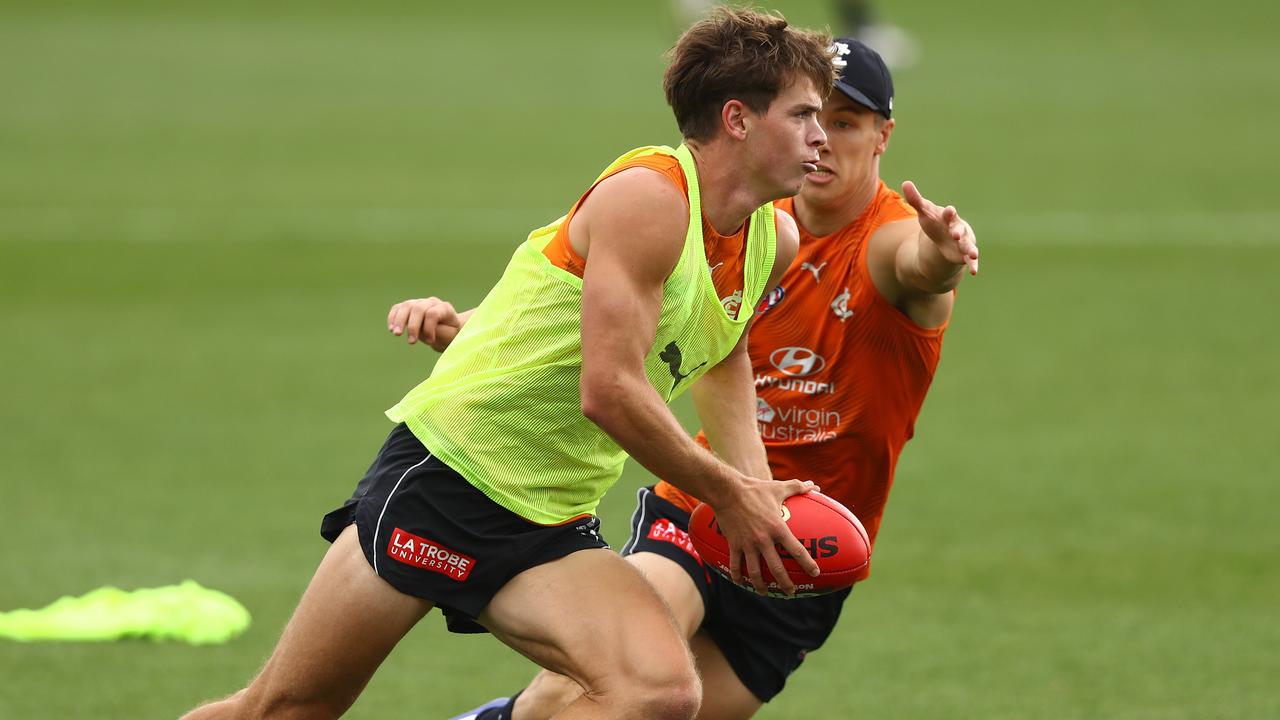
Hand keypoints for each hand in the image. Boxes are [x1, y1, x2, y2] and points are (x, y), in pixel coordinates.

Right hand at [387, 297, 460, 351]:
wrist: (447, 330)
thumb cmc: (449, 334)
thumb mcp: (450, 335)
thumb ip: (439, 331)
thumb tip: (421, 330)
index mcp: (444, 308)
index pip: (433, 313)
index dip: (429, 328)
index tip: (431, 342)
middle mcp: (431, 303)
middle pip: (418, 309)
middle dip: (413, 326)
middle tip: (411, 342)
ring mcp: (419, 303)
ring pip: (406, 306)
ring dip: (399, 321)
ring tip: (397, 334)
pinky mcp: (409, 307)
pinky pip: (398, 308)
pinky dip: (393, 317)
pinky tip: (391, 329)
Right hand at [713, 477, 820, 595]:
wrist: (727, 491)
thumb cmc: (755, 489)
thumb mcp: (778, 487)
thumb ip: (798, 487)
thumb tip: (814, 485)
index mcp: (778, 528)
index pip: (797, 551)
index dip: (808, 564)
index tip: (815, 573)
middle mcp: (763, 540)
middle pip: (776, 568)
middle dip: (785, 584)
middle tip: (791, 592)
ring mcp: (747, 544)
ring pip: (755, 572)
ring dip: (760, 586)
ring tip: (765, 593)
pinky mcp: (734, 544)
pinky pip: (735, 565)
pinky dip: (738, 576)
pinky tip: (741, 583)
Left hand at [902, 180, 978, 274]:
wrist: (944, 235)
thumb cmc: (934, 220)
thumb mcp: (924, 211)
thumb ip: (915, 199)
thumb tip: (905, 183)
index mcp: (948, 217)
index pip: (948, 213)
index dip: (948, 212)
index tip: (949, 211)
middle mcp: (958, 228)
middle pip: (959, 229)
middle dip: (958, 231)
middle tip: (955, 234)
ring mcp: (963, 242)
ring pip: (968, 245)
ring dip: (971, 249)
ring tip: (973, 255)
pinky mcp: (963, 254)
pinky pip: (969, 260)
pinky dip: (973, 264)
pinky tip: (974, 272)